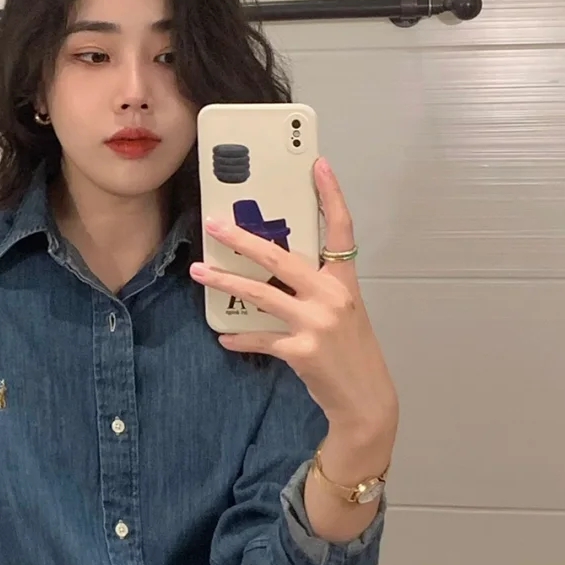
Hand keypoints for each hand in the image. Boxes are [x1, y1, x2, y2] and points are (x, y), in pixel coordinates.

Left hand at [190, 157, 397, 434]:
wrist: (365, 399)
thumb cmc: (351, 354)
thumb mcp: (342, 314)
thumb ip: (315, 290)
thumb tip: (274, 273)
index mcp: (344, 282)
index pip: (341, 229)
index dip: (331, 195)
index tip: (317, 165)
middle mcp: (332, 296)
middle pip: (281, 256)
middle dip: (243, 239)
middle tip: (215, 224)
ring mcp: (317, 323)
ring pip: (260, 293)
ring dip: (225, 281)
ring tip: (199, 271)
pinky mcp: (301, 350)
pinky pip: (260, 338)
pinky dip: (239, 337)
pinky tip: (224, 336)